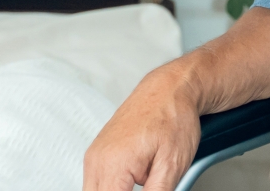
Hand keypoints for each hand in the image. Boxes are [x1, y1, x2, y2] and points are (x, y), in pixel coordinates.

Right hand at [84, 59, 204, 190]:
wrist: (171, 88)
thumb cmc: (174, 117)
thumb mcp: (172, 166)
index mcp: (114, 165)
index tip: (148, 190)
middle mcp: (97, 160)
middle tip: (148, 183)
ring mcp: (95, 155)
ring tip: (145, 177)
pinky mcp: (98, 152)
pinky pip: (97, 181)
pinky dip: (113, 186)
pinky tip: (135, 178)